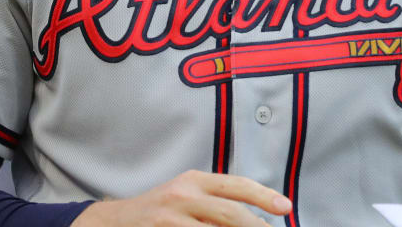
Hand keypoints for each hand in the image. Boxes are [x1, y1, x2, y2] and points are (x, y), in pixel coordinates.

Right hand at [70, 170, 291, 226]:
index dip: (263, 196)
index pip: (236, 185)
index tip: (286, 208)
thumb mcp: (187, 195)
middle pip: (229, 212)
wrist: (115, 221)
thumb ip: (216, 201)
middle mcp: (183, 194)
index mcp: (194, 180)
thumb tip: (257, 216)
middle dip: (256, 225)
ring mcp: (170, 217)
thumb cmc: (160, 210)